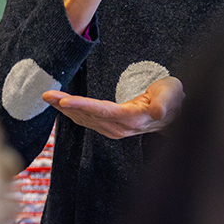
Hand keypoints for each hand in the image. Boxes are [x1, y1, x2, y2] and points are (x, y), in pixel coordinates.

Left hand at [42, 76, 183, 139]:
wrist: (176, 111)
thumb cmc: (172, 98)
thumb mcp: (172, 94)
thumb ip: (165, 103)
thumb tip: (158, 112)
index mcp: (133, 118)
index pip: (104, 111)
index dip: (84, 106)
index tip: (65, 101)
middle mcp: (120, 127)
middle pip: (89, 116)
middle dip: (66, 106)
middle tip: (47, 95)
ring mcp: (115, 129)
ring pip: (85, 119)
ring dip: (65, 109)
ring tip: (49, 97)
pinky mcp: (111, 126)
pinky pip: (88, 120)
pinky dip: (73, 112)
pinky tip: (62, 106)